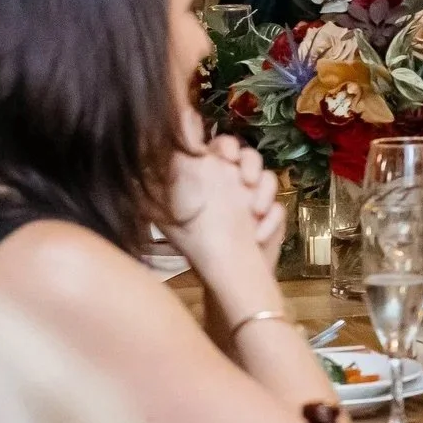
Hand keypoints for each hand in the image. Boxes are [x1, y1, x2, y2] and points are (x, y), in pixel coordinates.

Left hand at [160, 139, 278, 308]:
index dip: (225, 146)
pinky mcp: (273, 216)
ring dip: (264, 191)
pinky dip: (270, 221)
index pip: (221, 148)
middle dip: (250, 162)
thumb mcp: (169, 212)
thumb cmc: (193, 242)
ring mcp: (257, 197)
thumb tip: (144, 161)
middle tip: (244, 178)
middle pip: (249, 156)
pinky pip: (278, 210)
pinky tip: (256, 235)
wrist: (219, 276)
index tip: (224, 156)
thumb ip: (161, 184)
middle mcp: (236, 181)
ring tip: (254, 211)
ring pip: (268, 178)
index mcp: (213, 175)